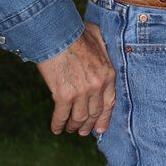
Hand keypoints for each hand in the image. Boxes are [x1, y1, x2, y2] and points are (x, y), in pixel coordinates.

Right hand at [35, 22, 115, 136]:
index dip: (104, 118)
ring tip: (69, 129)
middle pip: (94, 113)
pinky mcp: (63, 95)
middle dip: (88, 125)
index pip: (110, 103)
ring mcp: (81, 92)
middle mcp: (97, 86)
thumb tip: (102, 47)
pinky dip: (58, 124)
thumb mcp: (99, 38)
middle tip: (83, 132)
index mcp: (108, 74)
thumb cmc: (76, 33)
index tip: (100, 129)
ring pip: (79, 118)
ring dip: (73, 126)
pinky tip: (55, 128)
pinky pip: (61, 116)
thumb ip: (103, 48)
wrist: (57, 34)